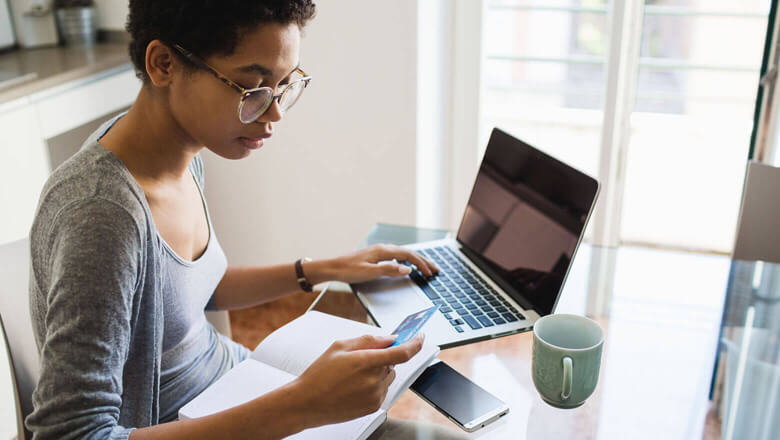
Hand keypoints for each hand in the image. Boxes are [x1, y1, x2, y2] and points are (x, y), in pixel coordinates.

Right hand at [293, 334, 423, 426]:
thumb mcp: (340, 347)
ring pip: (388, 377)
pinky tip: (354, 385)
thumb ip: (368, 340)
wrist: (306, 403)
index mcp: (366, 362)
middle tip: (364, 357)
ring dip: (379, 371)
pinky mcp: (373, 407)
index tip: (420, 336)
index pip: (403, 352)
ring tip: (354, 374)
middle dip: (384, 356)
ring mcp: (375, 396)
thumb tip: (389, 338)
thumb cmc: (319, 374)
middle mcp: (374, 381)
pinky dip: (374, 384)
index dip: (415, 343)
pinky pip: (382, 390)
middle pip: (393, 363)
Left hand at [320, 244, 438, 284]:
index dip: (421, 263)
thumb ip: (389, 270)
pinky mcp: (375, 256)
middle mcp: (382, 249)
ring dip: (416, 260)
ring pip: (403, 254)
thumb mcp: (370, 272)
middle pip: (408, 253)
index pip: (408, 255)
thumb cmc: (348, 270)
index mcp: (382, 251)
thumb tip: (407, 269)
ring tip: (426, 267)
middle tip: (435, 270)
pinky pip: (396, 256)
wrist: (332, 268)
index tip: (430, 272)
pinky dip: (406, 260)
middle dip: (423, 261)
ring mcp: (379, 252)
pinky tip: (408, 265)